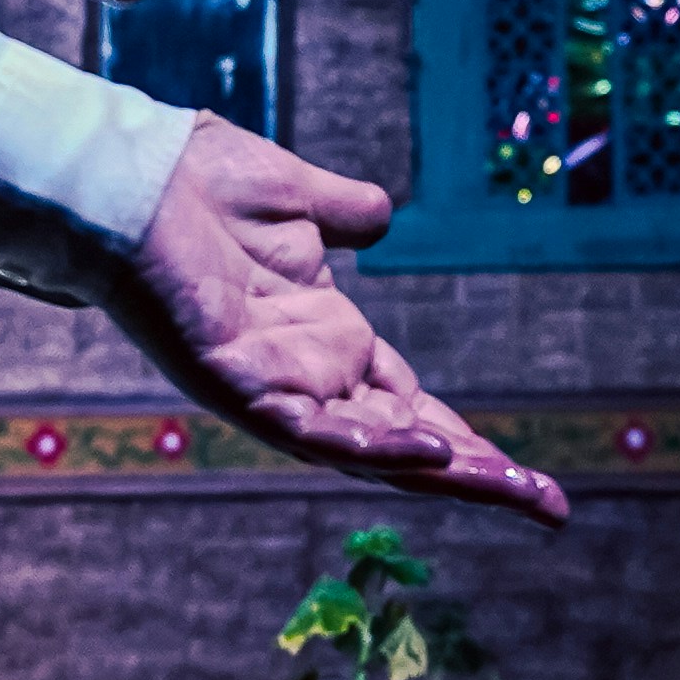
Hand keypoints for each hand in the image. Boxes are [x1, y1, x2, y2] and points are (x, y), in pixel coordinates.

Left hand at [106, 121, 569, 526]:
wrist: (127, 171)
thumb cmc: (196, 180)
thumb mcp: (298, 196)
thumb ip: (345, 212)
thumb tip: (381, 220)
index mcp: (325, 338)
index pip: (410, 406)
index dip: (468, 441)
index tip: (529, 477)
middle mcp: (306, 374)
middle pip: (408, 442)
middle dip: (480, 475)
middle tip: (552, 508)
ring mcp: (273, 387)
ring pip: (371, 451)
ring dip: (443, 472)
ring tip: (514, 491)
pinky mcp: (237, 384)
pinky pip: (313, 431)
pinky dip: (371, 446)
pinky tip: (426, 452)